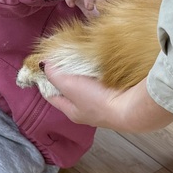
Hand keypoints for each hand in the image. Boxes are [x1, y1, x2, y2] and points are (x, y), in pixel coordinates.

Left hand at [43, 67, 172, 132]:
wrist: (130, 108)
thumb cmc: (97, 99)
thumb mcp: (69, 85)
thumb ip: (54, 75)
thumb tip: (44, 65)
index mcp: (72, 111)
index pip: (52, 97)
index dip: (45, 83)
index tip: (42, 68)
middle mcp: (86, 112)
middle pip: (70, 93)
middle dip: (66, 78)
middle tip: (63, 60)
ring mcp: (103, 106)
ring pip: (88, 89)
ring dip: (84, 77)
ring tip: (82, 60)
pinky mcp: (117, 98)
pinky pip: (103, 85)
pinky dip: (99, 76)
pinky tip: (100, 66)